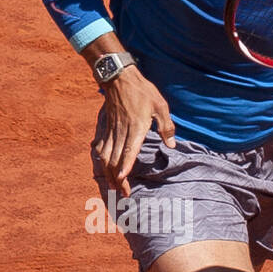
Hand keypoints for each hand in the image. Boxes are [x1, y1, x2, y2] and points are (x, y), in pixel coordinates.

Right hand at [94, 66, 175, 196]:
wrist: (119, 78)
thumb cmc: (143, 91)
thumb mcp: (161, 106)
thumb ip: (166, 127)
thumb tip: (171, 145)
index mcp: (137, 127)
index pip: (129, 150)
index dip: (125, 165)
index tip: (122, 179)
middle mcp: (122, 132)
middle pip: (115, 159)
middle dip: (118, 178)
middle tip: (123, 193)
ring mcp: (112, 131)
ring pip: (106, 156)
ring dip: (108, 173)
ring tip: (113, 186)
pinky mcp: (107, 128)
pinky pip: (101, 147)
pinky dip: (101, 160)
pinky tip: (104, 168)